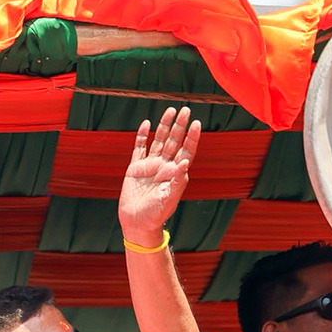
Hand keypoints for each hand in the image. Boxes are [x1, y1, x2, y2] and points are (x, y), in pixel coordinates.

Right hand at [119, 105, 199, 245]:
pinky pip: (139, 148)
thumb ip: (178, 181)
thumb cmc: (156, 214)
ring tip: (170, 111)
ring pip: (158, 140)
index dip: (192, 137)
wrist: (137, 222)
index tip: (196, 124)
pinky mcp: (135, 168)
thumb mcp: (169, 199)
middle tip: (185, 110)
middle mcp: (164, 166)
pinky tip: (145, 123)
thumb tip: (185, 162)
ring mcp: (150, 165)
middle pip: (174, 141)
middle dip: (180, 126)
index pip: (186, 150)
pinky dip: (141, 136)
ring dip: (164, 126)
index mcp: (175, 173)